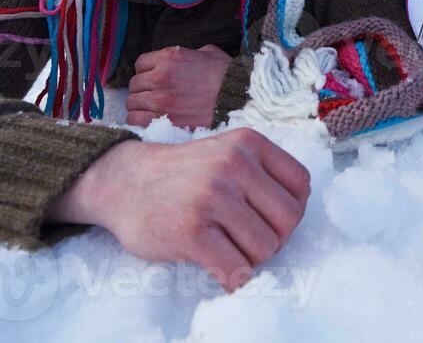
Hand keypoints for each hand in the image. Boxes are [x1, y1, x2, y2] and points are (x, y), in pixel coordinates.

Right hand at [46, 130, 310, 290]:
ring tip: (228, 251)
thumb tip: (297, 214)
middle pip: (288, 220)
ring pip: (265, 247)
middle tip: (247, 242)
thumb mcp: (225, 153)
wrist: (122, 181)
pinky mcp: (191, 230)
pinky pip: (235, 269)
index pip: (301, 185)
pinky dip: (234, 279)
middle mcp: (233, 164)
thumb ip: (260, 173)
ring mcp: (212, 196)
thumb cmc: (181, 175)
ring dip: (250, 260)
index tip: (267, 220)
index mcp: (248, 143)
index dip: (290, 211)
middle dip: (273, 239)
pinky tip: (221, 272)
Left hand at [126, 44, 232, 128]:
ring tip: (153, 109)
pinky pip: (135, 120)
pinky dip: (139, 120)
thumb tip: (182, 59)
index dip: (147, 71)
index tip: (154, 78)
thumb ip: (188, 54)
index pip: (140, 63)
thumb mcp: (208, 53)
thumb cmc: (227, 77)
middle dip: (143, 89)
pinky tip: (150, 119)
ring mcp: (160, 100)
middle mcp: (160, 77)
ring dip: (140, 105)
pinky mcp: (163, 120)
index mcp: (169, 57)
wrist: (240, 101)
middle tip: (155, 95)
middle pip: (134, 84)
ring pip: (132, 102)